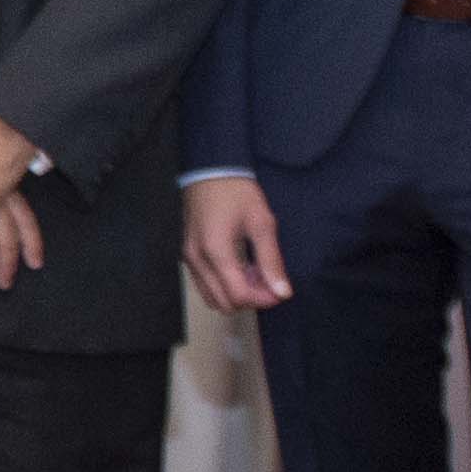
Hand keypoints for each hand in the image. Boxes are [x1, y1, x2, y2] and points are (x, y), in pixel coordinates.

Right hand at [181, 176, 292, 313]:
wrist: (211, 169)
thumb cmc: (237, 192)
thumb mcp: (262, 223)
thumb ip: (271, 260)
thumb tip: (282, 292)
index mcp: (216, 251)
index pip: (238, 295)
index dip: (263, 299)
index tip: (280, 291)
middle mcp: (197, 260)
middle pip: (223, 302)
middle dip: (250, 298)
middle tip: (269, 281)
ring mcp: (189, 259)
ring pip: (211, 297)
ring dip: (235, 294)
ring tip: (255, 274)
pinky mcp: (188, 255)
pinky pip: (204, 284)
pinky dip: (224, 285)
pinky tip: (241, 267)